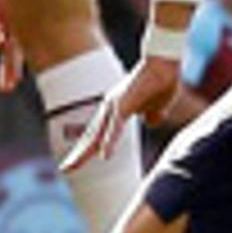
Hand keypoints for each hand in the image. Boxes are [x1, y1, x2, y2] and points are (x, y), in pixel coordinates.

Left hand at [67, 55, 182, 171]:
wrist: (166, 62)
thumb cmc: (162, 81)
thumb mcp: (157, 106)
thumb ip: (152, 115)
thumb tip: (150, 122)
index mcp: (116, 111)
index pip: (98, 135)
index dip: (88, 149)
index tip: (76, 163)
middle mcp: (110, 108)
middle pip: (91, 136)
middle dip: (78, 155)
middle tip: (65, 170)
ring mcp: (115, 105)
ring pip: (97, 133)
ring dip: (86, 151)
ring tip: (73, 166)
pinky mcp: (124, 103)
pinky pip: (115, 126)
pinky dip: (109, 141)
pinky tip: (104, 155)